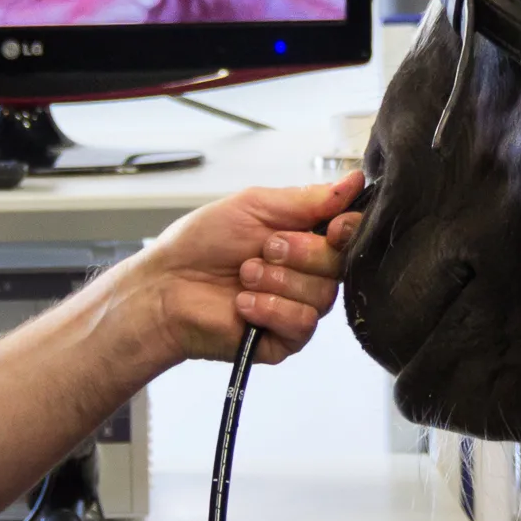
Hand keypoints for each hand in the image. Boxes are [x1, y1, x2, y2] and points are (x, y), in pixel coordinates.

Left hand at [127, 172, 364, 365]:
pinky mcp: (285, 339)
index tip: (331, 227)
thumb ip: (307, 198)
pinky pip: (303, 323)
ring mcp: (298, 306)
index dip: (347, 229)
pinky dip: (271, 309)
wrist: (166, 286)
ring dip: (278, 281)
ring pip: (322, 295)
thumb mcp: (253, 205)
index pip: (350, 232)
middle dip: (300, 252)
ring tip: (244, 276)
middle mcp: (307, 272)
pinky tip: (244, 303)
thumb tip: (354, 181)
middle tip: (264, 248)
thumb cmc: (201, 244)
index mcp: (304, 236)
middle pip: (340, 264)